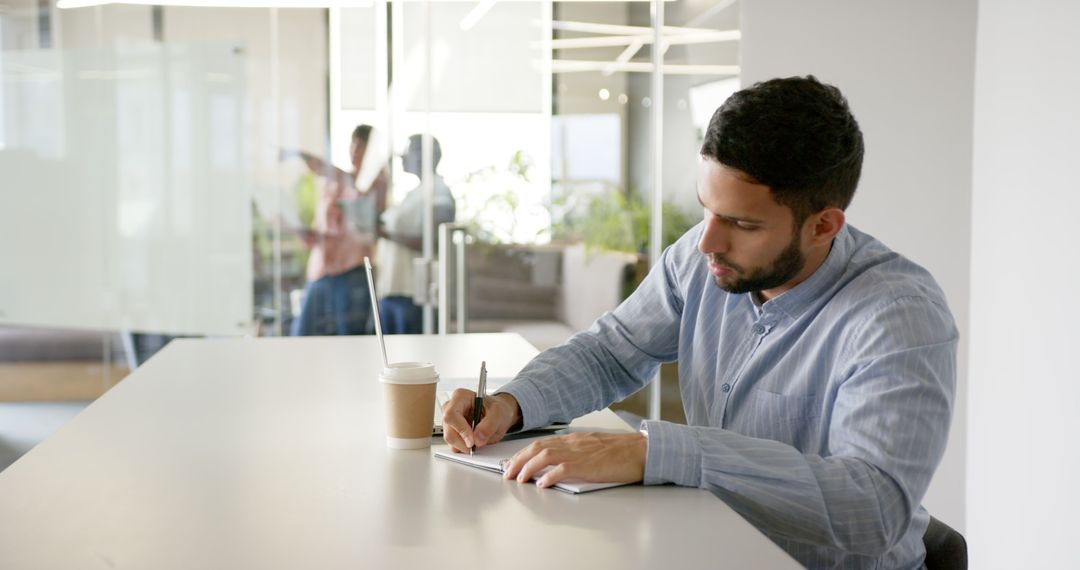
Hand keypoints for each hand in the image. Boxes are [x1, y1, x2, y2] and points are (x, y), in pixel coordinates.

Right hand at [441, 390, 520, 452]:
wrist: (497, 414)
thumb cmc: (495, 408)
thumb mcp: (498, 413)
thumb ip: (489, 425)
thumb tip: (478, 438)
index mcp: (460, 397)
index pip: (451, 415)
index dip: (460, 429)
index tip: (472, 441)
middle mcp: (451, 408)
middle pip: (449, 430)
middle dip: (463, 442)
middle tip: (477, 445)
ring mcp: (450, 422)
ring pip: (450, 440)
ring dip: (464, 445)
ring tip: (479, 440)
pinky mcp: (452, 433)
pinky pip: (454, 445)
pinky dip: (464, 448)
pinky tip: (474, 441)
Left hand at [501, 432, 646, 488]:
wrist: (642, 450)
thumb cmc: (621, 451)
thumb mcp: (593, 447)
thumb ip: (576, 452)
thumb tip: (559, 465)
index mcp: (574, 439)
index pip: (541, 443)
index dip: (523, 452)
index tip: (512, 462)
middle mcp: (573, 443)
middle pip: (538, 447)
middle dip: (518, 460)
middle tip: (507, 472)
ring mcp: (580, 453)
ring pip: (545, 455)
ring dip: (528, 467)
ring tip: (518, 479)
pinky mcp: (588, 465)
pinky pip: (564, 468)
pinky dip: (550, 476)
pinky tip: (542, 484)